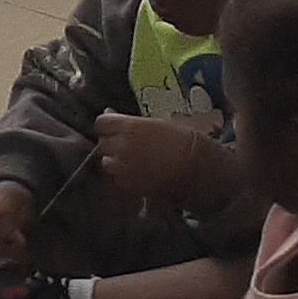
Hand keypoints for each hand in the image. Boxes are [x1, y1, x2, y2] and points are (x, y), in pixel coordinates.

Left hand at [92, 112, 215, 201]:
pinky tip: (138, 172)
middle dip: (112, 143)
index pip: (101, 123)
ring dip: (115, 160)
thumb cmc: (182, 140)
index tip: (114, 127)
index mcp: (129, 127)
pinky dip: (122, 175)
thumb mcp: (156, 123)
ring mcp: (122, 167)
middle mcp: (121, 146)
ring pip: (106, 162)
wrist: (196, 167)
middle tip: (128, 145)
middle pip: (103, 142)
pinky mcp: (127, 184)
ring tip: (133, 160)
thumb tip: (110, 114)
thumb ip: (130, 122)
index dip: (107, 125)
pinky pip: (116, 178)